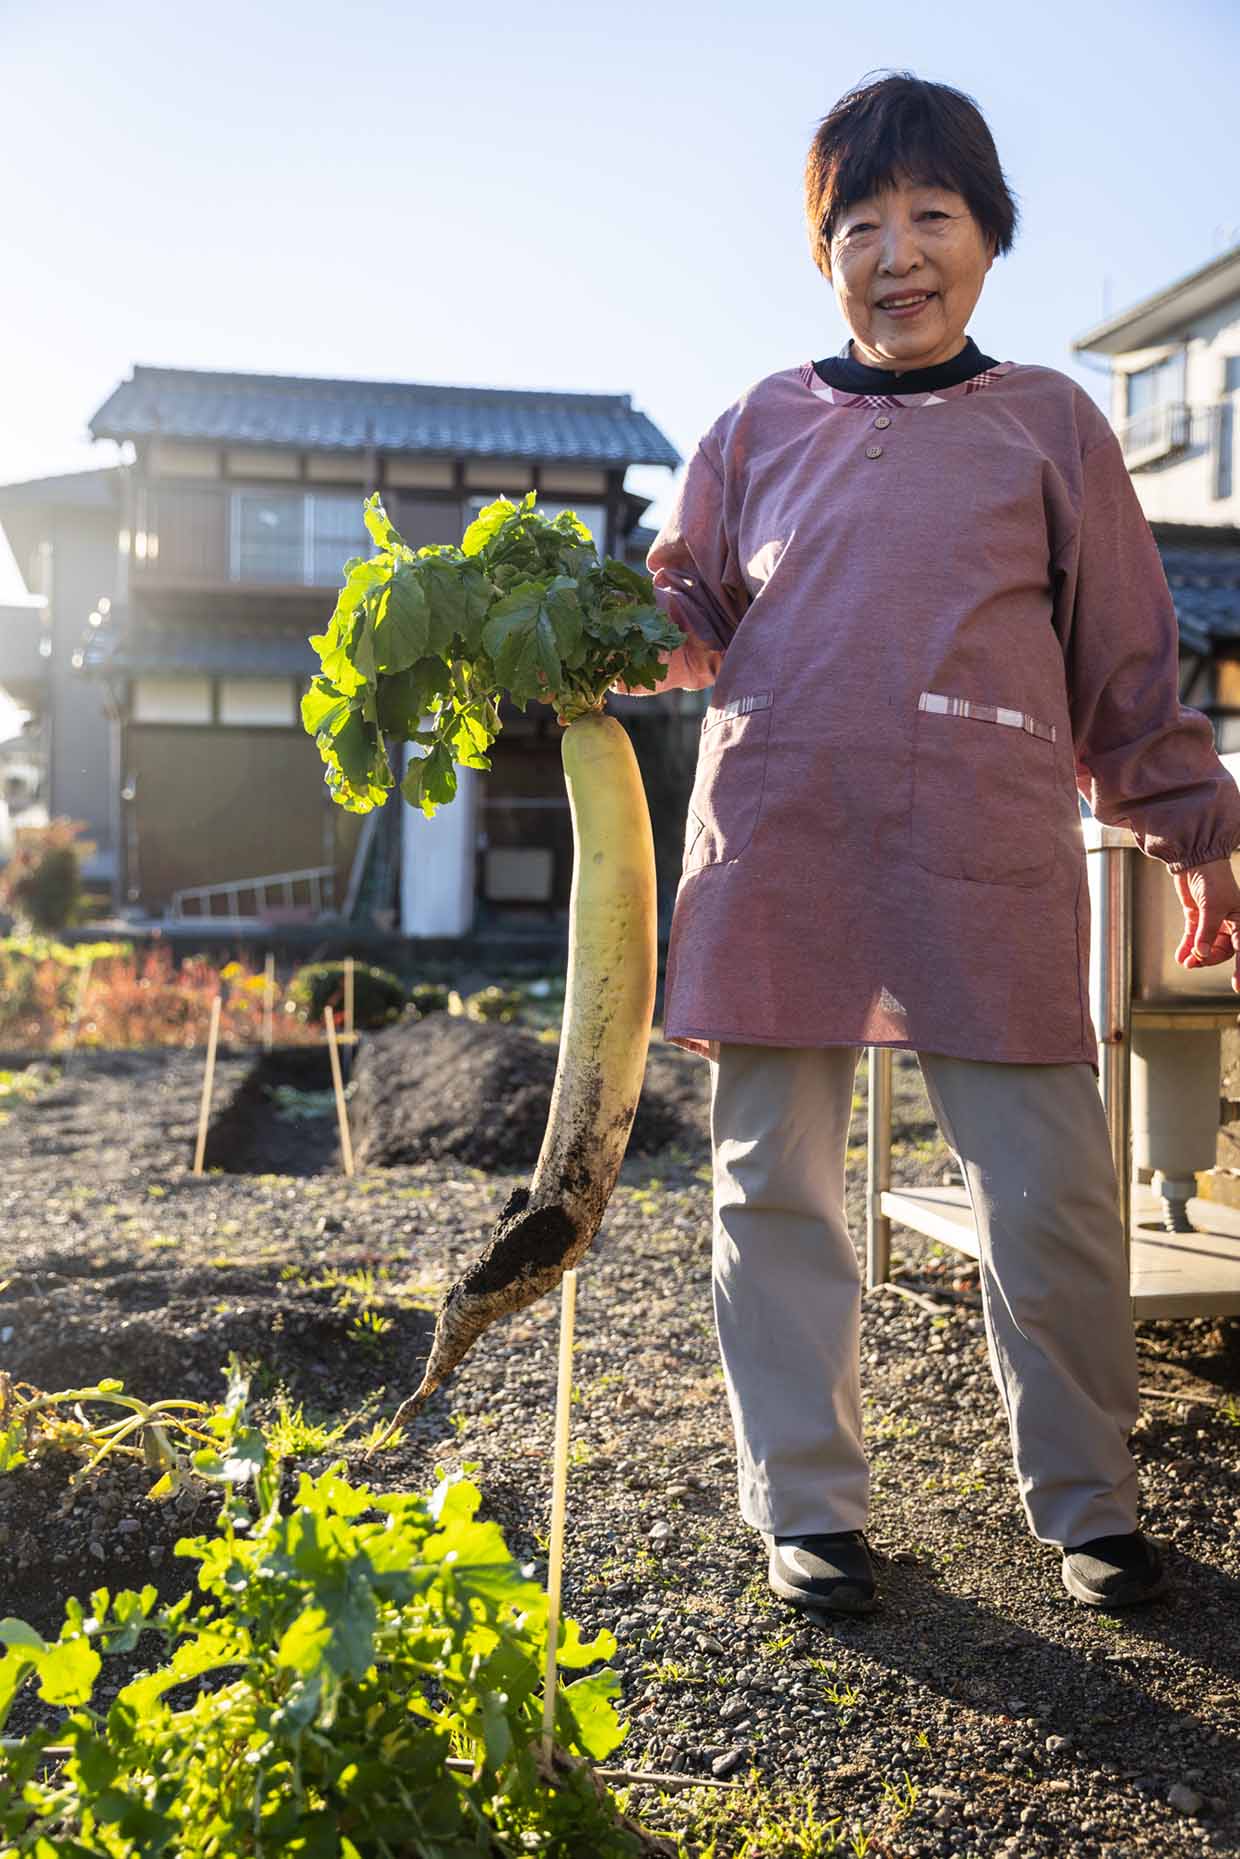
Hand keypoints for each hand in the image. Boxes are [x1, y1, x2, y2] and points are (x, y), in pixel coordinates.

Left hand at [1172, 858, 1239, 991]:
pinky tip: (1180, 958)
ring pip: (1207, 948)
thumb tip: (1202, 954)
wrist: (1193, 861)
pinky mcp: (1197, 919)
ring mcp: (1213, 922)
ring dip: (1197, 956)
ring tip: (1186, 962)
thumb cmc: (1211, 880)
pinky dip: (1187, 949)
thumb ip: (1206, 932)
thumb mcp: (1211, 907)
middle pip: (1222, 951)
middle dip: (1208, 960)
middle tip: (1195, 964)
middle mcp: (1230, 923)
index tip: (1237, 986)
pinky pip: (1193, 940)